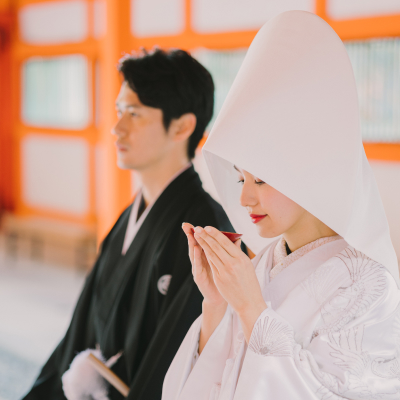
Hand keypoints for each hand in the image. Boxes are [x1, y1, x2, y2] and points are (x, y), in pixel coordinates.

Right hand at [182, 223, 225, 306]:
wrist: (220, 299)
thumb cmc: (224, 280)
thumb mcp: (226, 264)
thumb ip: (228, 251)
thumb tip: (237, 238)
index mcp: (206, 256)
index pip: (201, 241)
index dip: (199, 232)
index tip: (196, 222)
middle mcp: (200, 261)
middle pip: (194, 244)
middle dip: (190, 234)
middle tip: (186, 224)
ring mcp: (198, 269)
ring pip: (194, 253)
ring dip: (192, 243)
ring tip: (192, 233)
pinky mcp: (198, 277)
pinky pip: (197, 265)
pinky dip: (196, 256)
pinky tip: (196, 248)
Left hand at [194, 226, 266, 341]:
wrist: (249, 303)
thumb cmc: (250, 283)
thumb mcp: (248, 265)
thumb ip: (238, 252)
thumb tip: (234, 239)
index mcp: (242, 259)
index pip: (226, 243)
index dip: (215, 234)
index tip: (207, 227)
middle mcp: (233, 264)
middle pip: (216, 247)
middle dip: (206, 236)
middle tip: (198, 228)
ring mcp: (225, 272)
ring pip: (211, 254)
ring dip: (203, 244)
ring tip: (196, 235)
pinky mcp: (219, 279)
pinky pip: (211, 264)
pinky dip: (205, 255)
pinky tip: (200, 249)